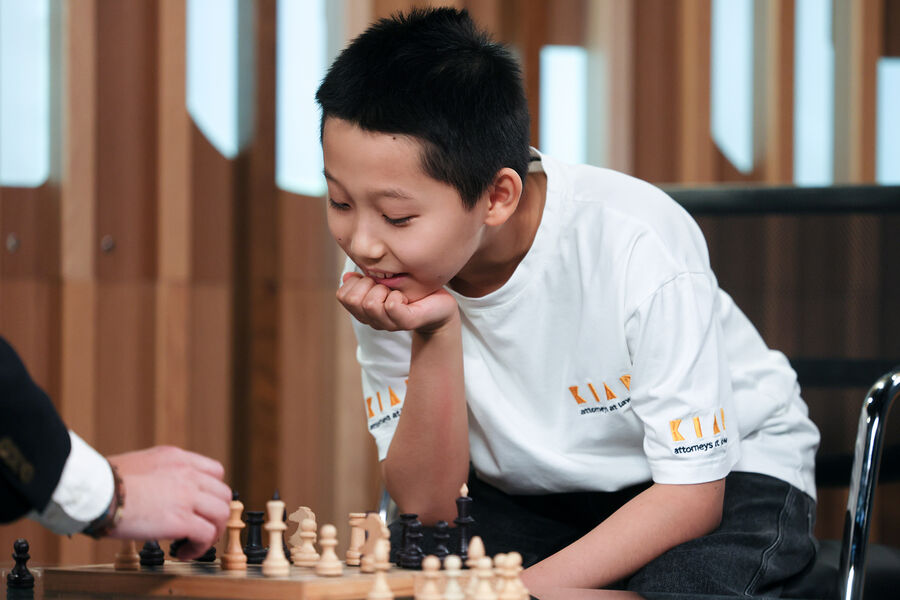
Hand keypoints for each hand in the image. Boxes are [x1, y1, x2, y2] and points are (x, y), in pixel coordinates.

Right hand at [106, 446, 231, 559]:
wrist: (95, 491)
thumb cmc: (104, 481)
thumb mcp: (140, 463)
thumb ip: (159, 472)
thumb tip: (159, 490)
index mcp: (177, 458)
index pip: (215, 472)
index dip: (212, 493)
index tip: (202, 507)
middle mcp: (187, 474)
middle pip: (223, 494)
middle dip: (216, 514)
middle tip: (202, 528)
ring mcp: (187, 496)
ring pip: (222, 513)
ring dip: (212, 532)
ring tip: (194, 543)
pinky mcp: (181, 519)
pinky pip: (206, 534)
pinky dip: (200, 547)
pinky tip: (184, 552)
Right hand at [336, 272, 458, 333]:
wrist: (439, 307)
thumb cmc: (411, 291)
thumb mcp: (384, 282)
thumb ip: (364, 281)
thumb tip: (347, 277)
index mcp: (364, 311)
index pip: (342, 295)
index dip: (356, 282)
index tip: (374, 280)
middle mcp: (373, 320)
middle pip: (352, 300)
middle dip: (368, 284)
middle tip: (386, 285)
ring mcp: (389, 324)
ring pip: (369, 304)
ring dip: (384, 290)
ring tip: (396, 291)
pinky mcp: (406, 322)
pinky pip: (391, 306)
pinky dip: (398, 296)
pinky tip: (405, 297)